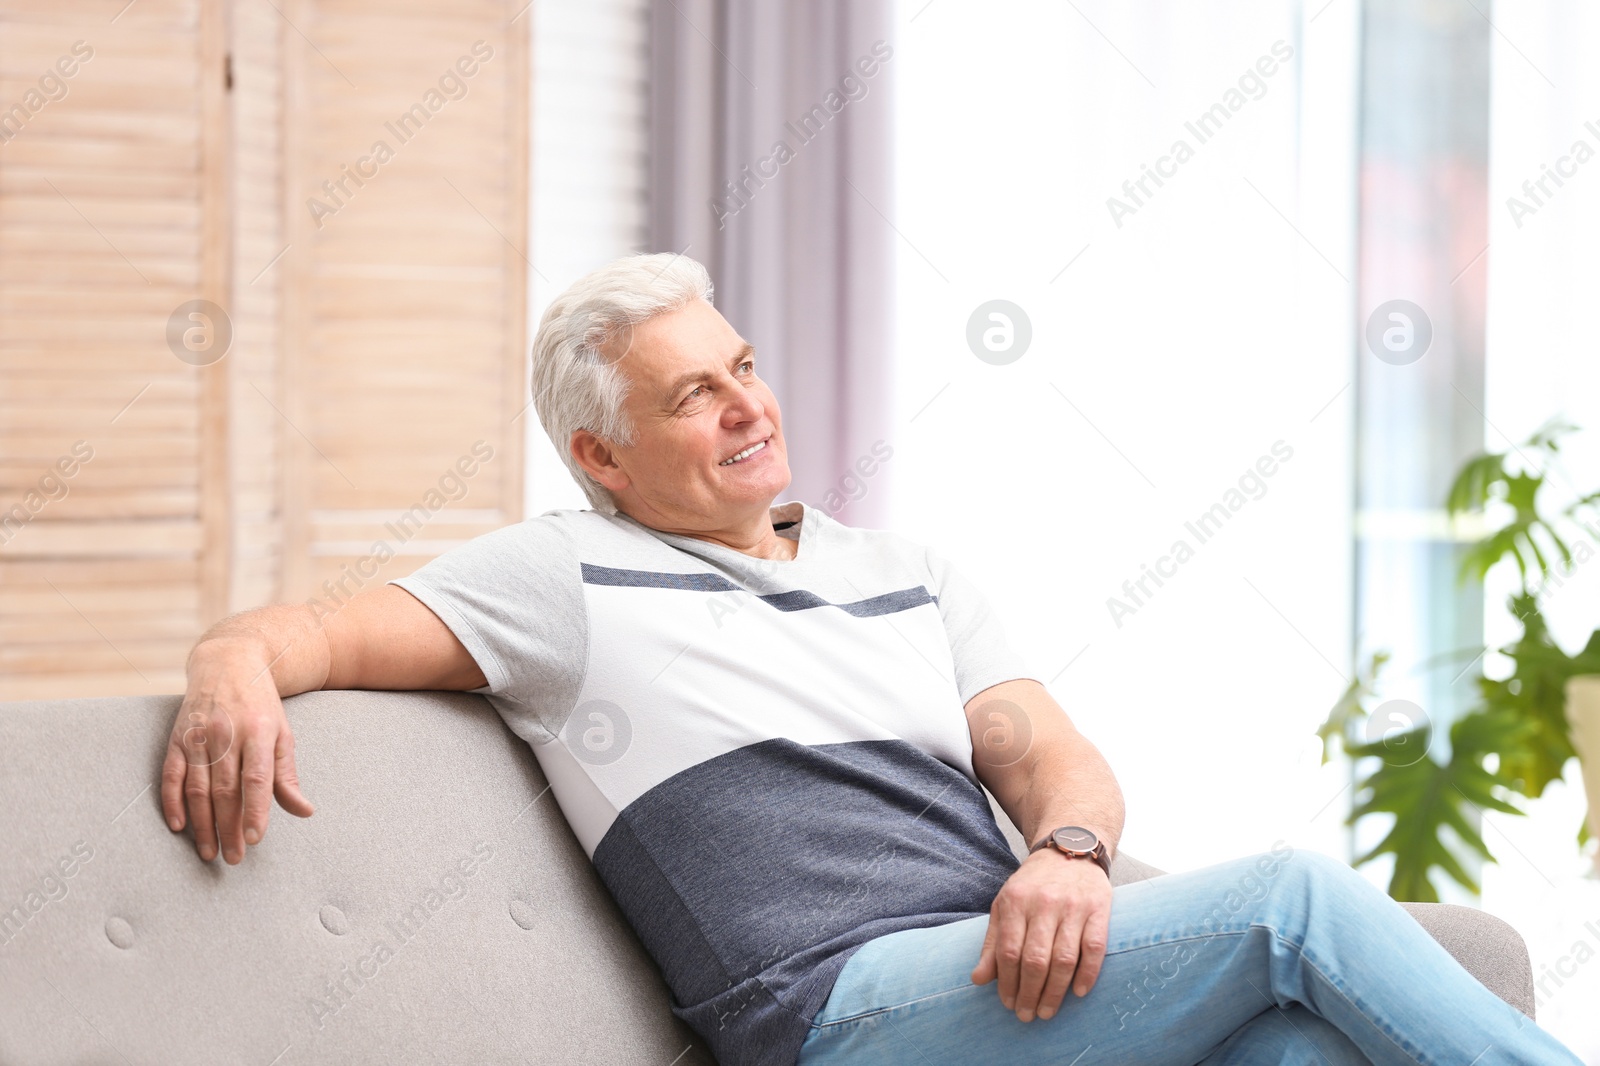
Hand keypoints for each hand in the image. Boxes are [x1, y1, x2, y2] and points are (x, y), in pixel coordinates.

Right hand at [160, 644, 314, 862]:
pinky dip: (172, 801)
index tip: (255, 838)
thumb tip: (304, 811)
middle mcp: (228, 734)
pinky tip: (179, 826)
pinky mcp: (177, 738)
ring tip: (209, 851)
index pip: (257, 778)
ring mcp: (199, 736)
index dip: (255, 810)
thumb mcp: (283, 734)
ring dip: (202, 823)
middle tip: (233, 857)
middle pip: (226, 789)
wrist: (229, 663)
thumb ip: (287, 775)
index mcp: (260, 732)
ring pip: (197, 787)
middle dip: (229, 827)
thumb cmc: (261, 705)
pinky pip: (171, 774)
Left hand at [970, 847, 1112, 1022]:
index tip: (1008, 1004)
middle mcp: (1043, 903)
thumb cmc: (1032, 884)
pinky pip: (1094, 947)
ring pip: (1063, 958)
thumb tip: (978, 980)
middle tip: (1027, 1016)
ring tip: (1047, 1011)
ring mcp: (1073, 906)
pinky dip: (1087, 973)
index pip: (1008, 950)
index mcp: (1015, 901)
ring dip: (1055, 991)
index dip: (1007, 982)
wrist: (1069, 849)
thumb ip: (992, 942)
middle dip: (1029, 993)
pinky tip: (1078, 992)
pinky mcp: (1099, 909)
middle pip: (1035, 959)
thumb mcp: (1005, 905)